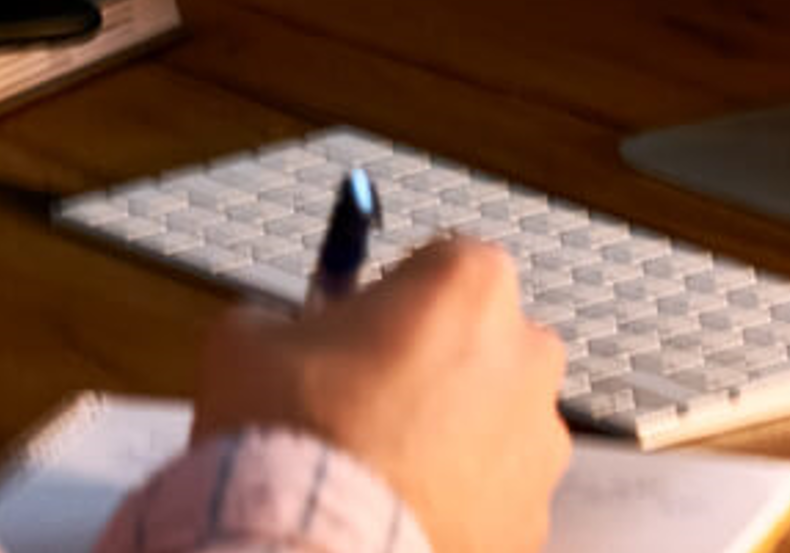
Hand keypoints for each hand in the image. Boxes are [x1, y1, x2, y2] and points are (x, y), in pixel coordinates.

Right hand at [195, 240, 569, 552]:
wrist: (313, 550)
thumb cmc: (292, 434)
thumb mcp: (250, 340)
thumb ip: (287, 319)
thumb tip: (283, 333)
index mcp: (472, 285)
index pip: (440, 264)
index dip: (392, 297)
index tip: (357, 331)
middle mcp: (527, 355)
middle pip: (483, 341)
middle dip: (436, 363)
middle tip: (368, 399)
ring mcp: (539, 444)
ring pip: (494, 422)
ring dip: (452, 434)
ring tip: (382, 468)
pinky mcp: (532, 519)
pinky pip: (495, 494)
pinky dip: (459, 499)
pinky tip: (402, 510)